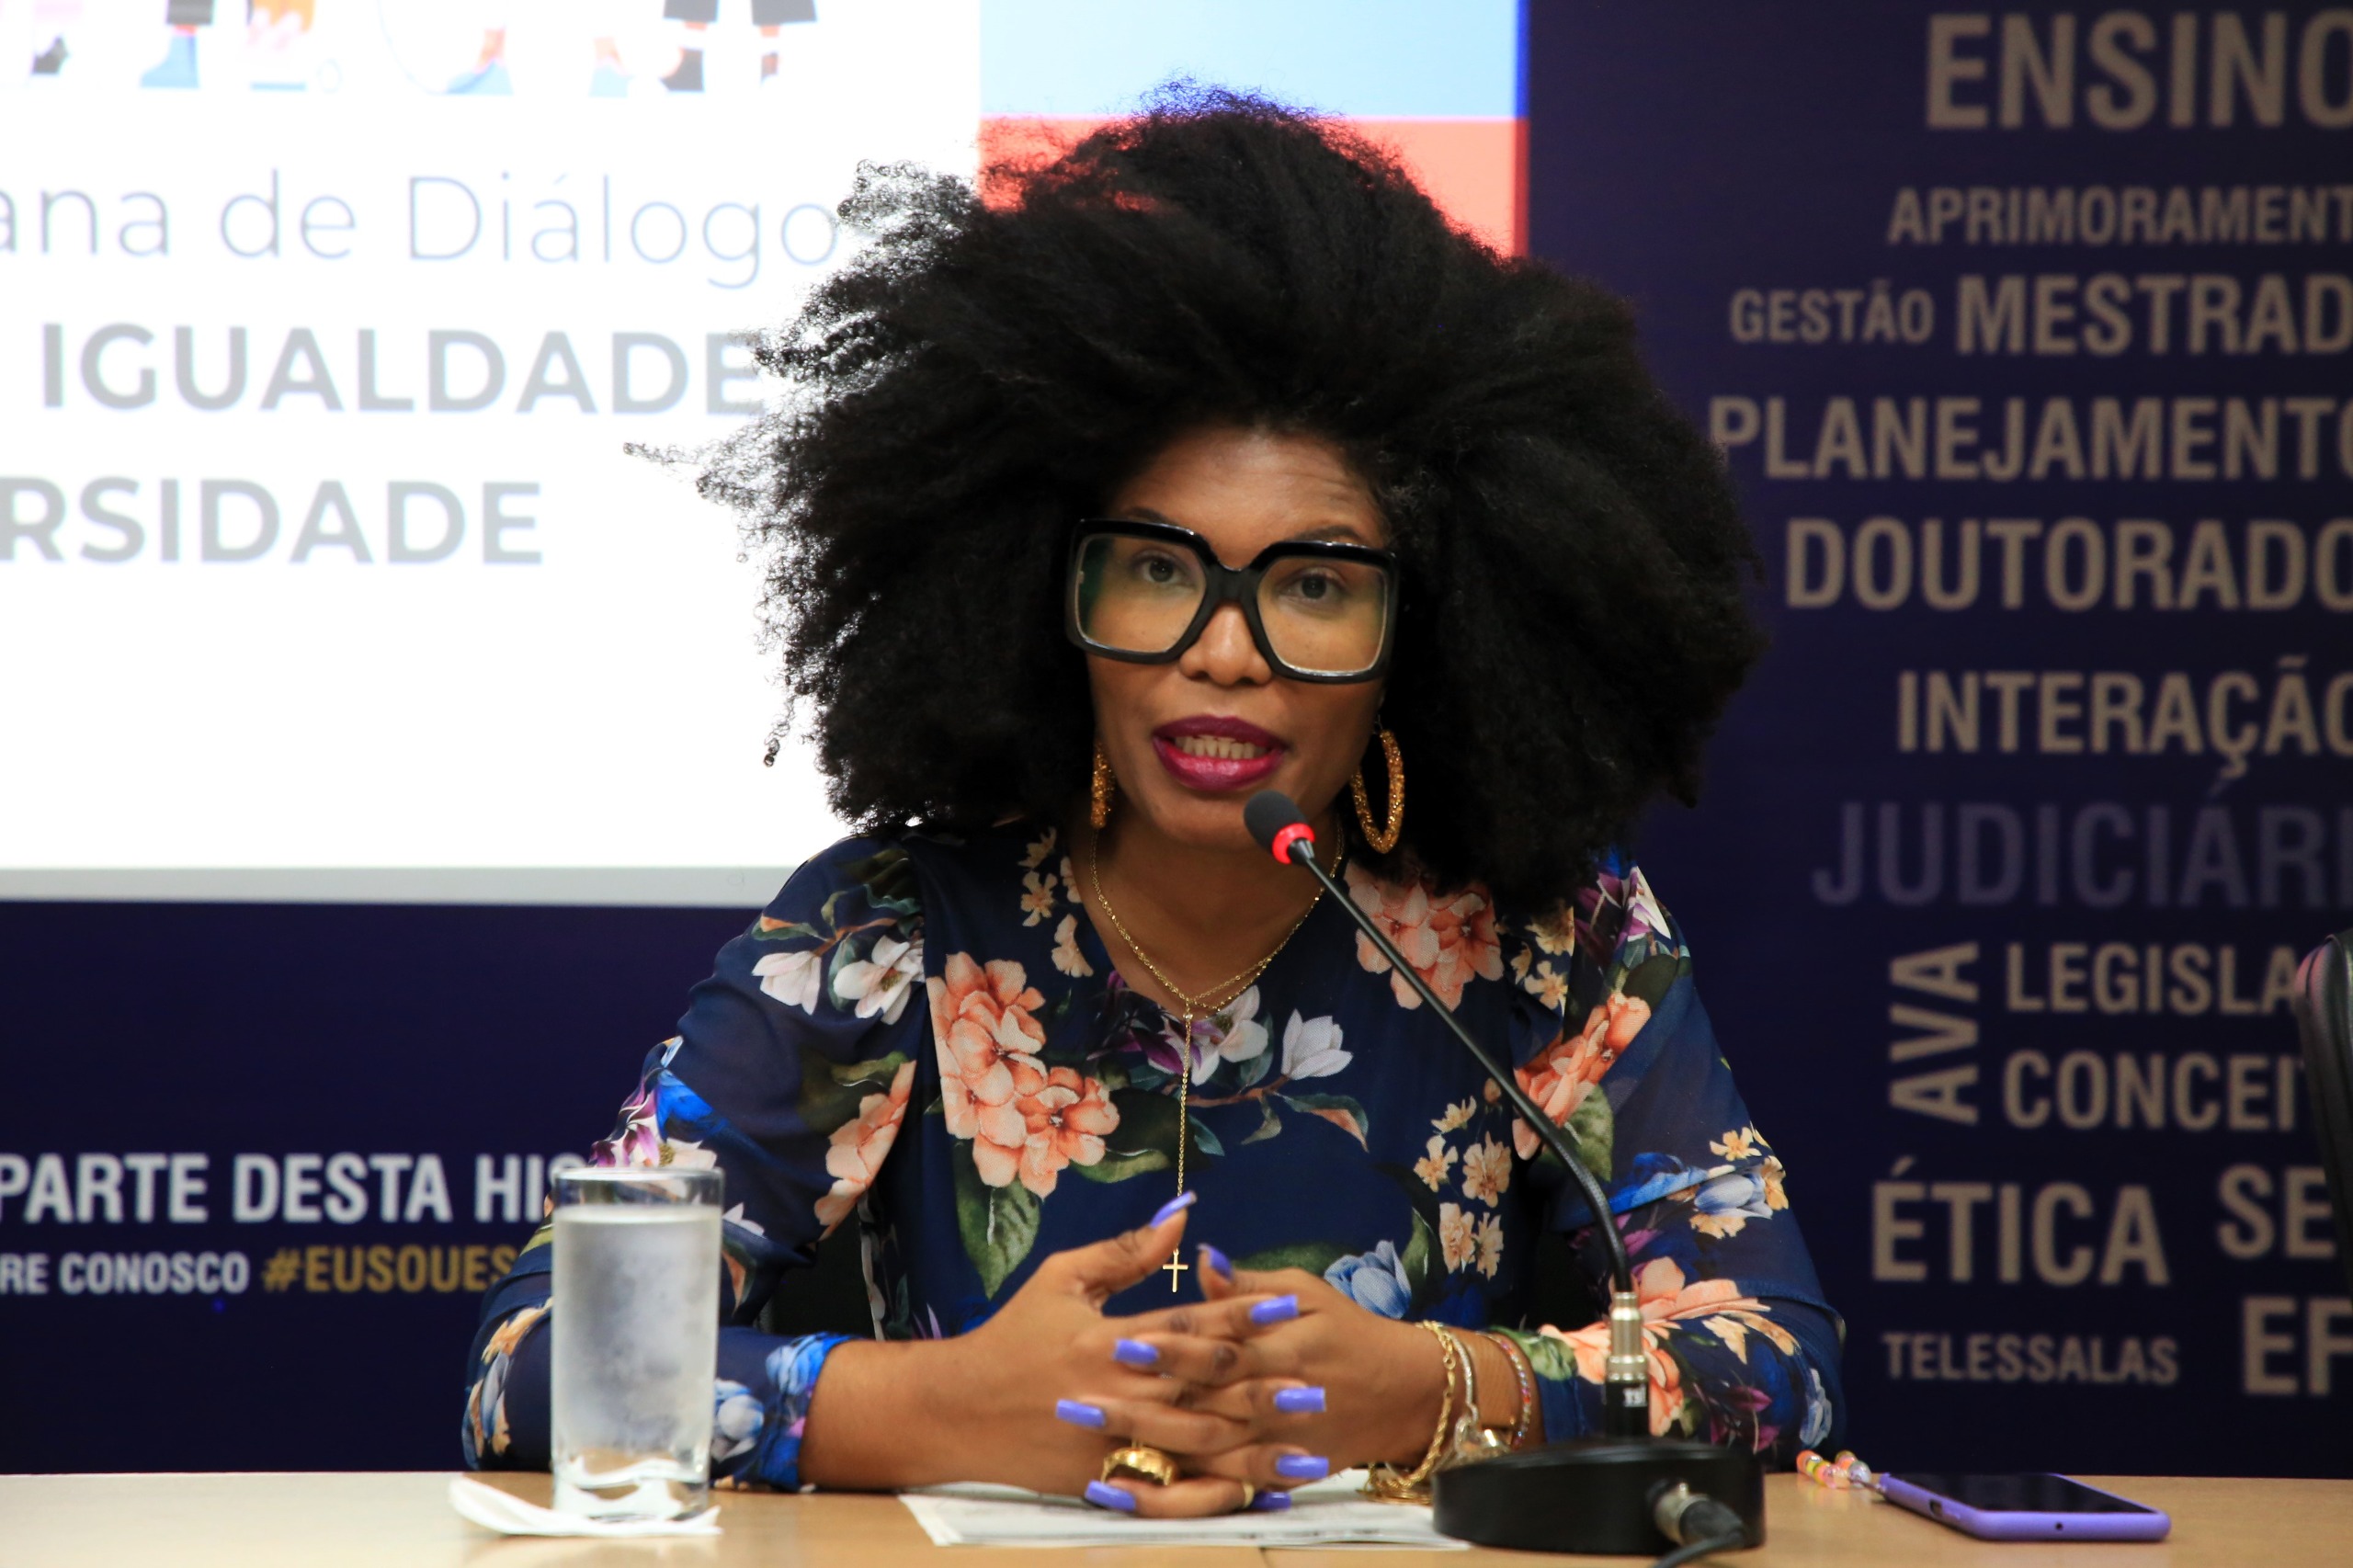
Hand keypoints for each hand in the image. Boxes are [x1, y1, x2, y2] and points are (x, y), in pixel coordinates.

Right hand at [809, 1201, 1291, 1514]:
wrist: (956, 1409)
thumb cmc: (1013, 1335)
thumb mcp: (1062, 1278)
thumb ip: (1127, 1250)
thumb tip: (1185, 1213)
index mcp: (1107, 1337)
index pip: (1187, 1324)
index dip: (1240, 1314)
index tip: (1288, 1306)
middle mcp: (1114, 1390)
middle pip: (1202, 1392)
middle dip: (1263, 1390)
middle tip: (1318, 1387)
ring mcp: (1109, 1441)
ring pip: (1194, 1449)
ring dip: (1254, 1450)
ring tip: (1305, 1449)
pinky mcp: (1102, 1480)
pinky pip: (1167, 1493)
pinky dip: (1213, 1496)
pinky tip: (1253, 1496)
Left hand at [1119, 1250, 1449, 1477]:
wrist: (1403, 1394)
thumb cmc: (1347, 1331)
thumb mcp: (1306, 1292)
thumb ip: (1249, 1284)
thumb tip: (1201, 1258)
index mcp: (1281, 1344)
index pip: (1216, 1344)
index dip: (1168, 1344)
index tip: (1118, 1339)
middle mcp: (1276, 1396)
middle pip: (1201, 1399)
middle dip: (1142, 1399)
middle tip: (1083, 1394)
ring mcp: (1275, 1441)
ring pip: (1204, 1447)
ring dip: (1147, 1443)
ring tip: (1095, 1439)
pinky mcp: (1275, 1473)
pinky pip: (1219, 1488)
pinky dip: (1174, 1492)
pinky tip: (1128, 1489)